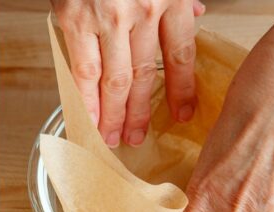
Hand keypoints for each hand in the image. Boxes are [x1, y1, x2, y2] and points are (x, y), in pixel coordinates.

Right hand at [51, 0, 204, 146]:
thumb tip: (196, 11)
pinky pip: (84, 69)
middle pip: (145, 75)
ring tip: (112, 137)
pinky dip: (86, 98)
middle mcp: (143, 11)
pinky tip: (89, 117)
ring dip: (113, 114)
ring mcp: (108, 18)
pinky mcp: (76, 20)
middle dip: (140, 113)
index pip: (180, 55)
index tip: (182, 115)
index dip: (181, 90)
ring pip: (115, 79)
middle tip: (136, 138)